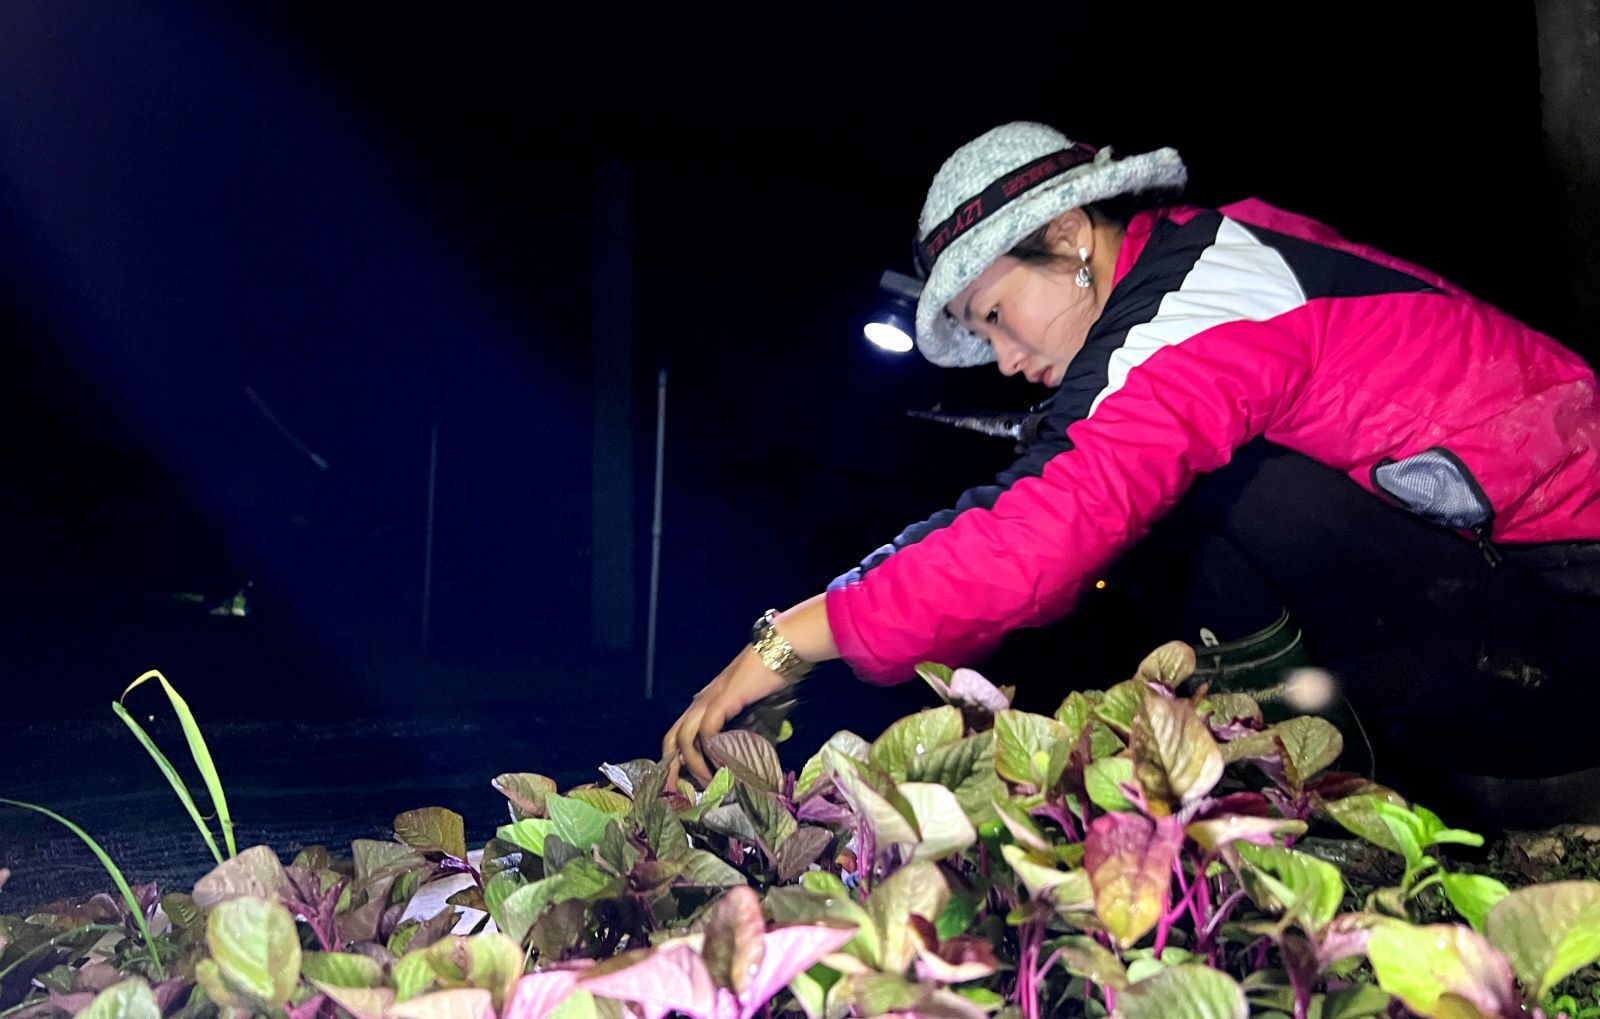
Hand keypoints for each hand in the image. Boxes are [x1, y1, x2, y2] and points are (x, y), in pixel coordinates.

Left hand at [663, 645, 790, 786]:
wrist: (782, 647)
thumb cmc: (772, 673)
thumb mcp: (753, 705)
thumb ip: (745, 724)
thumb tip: (748, 752)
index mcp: (706, 701)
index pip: (680, 732)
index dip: (677, 758)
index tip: (682, 782)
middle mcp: (702, 701)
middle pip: (672, 737)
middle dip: (671, 767)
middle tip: (678, 792)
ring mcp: (710, 699)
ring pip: (685, 737)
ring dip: (693, 764)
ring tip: (708, 782)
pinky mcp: (723, 700)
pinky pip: (707, 731)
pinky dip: (711, 751)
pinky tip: (722, 765)